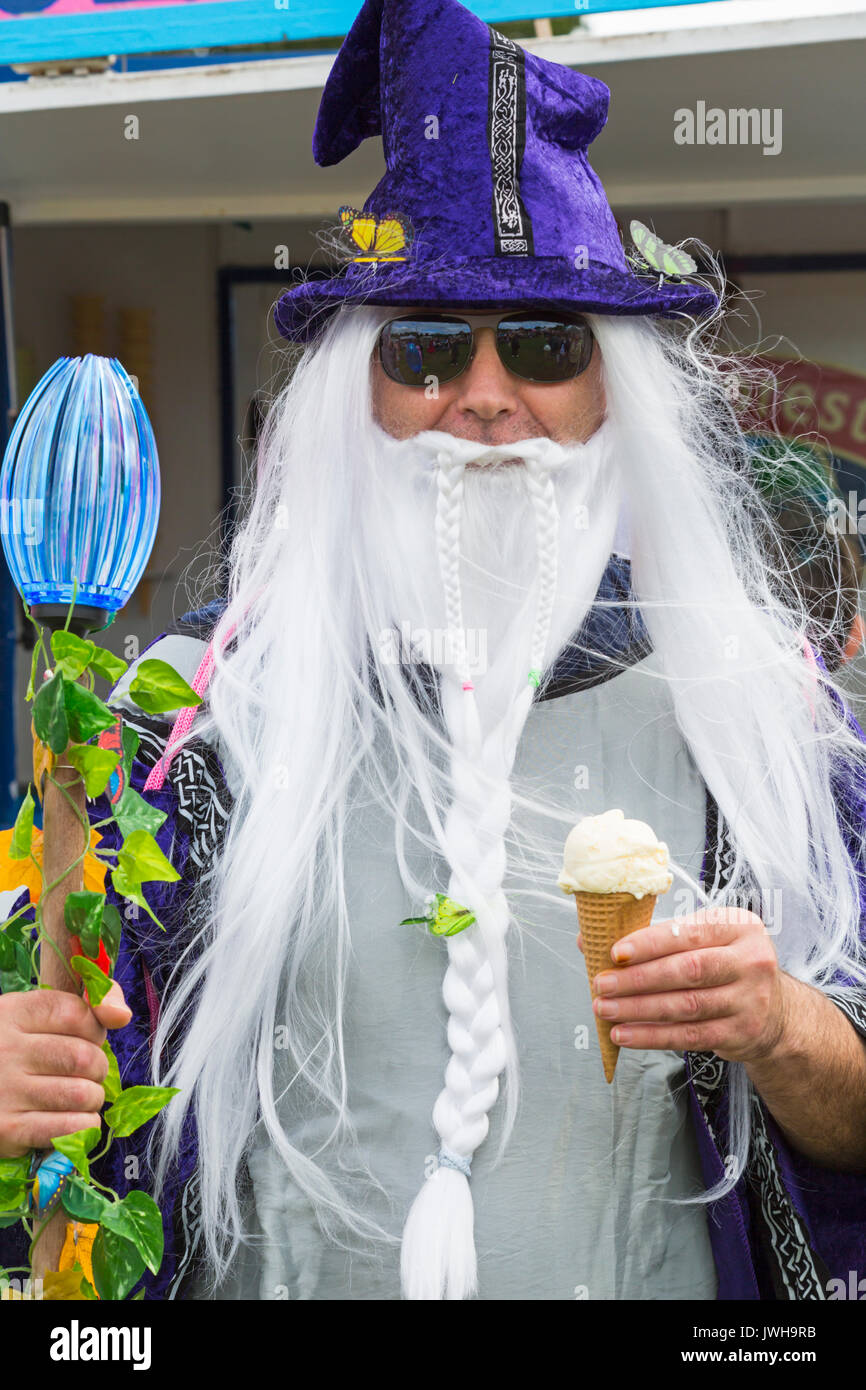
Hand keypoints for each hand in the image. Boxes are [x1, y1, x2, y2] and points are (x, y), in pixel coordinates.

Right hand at [0, 983, 131, 1157]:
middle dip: (98, 1068)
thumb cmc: (9, 1052)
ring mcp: (5, 1090)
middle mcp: (7, 1049)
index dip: (95, 1029)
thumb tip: (122, 1015)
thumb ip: (84, 1007)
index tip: (88, 1039)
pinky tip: (75, 1120)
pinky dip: (84, 1126)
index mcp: (13, 1014)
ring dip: (92, 1099)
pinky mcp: (8, 1129)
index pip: (76, 1014)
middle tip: (88, 1074)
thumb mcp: (32, 1018)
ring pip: (81, 1094)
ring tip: (81, 1098)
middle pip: (83, 1057)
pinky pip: (69, 1128)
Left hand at [577, 906, 787, 1063]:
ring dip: (639, 1010)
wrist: (776, 1013)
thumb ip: (657, 938)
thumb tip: (591, 940)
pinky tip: (625, 1034)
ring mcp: (749, 1001)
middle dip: (638, 979)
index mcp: (739, 927)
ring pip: (685, 1006)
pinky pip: (688, 1036)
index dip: (649, 943)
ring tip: (606, 1009)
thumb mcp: (706, 940)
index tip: (615, 953)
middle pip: (687, 970)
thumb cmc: (726, 966)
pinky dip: (652, 1036)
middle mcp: (751, 962)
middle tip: (601, 984)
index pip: (688, 932)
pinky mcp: (740, 1034)